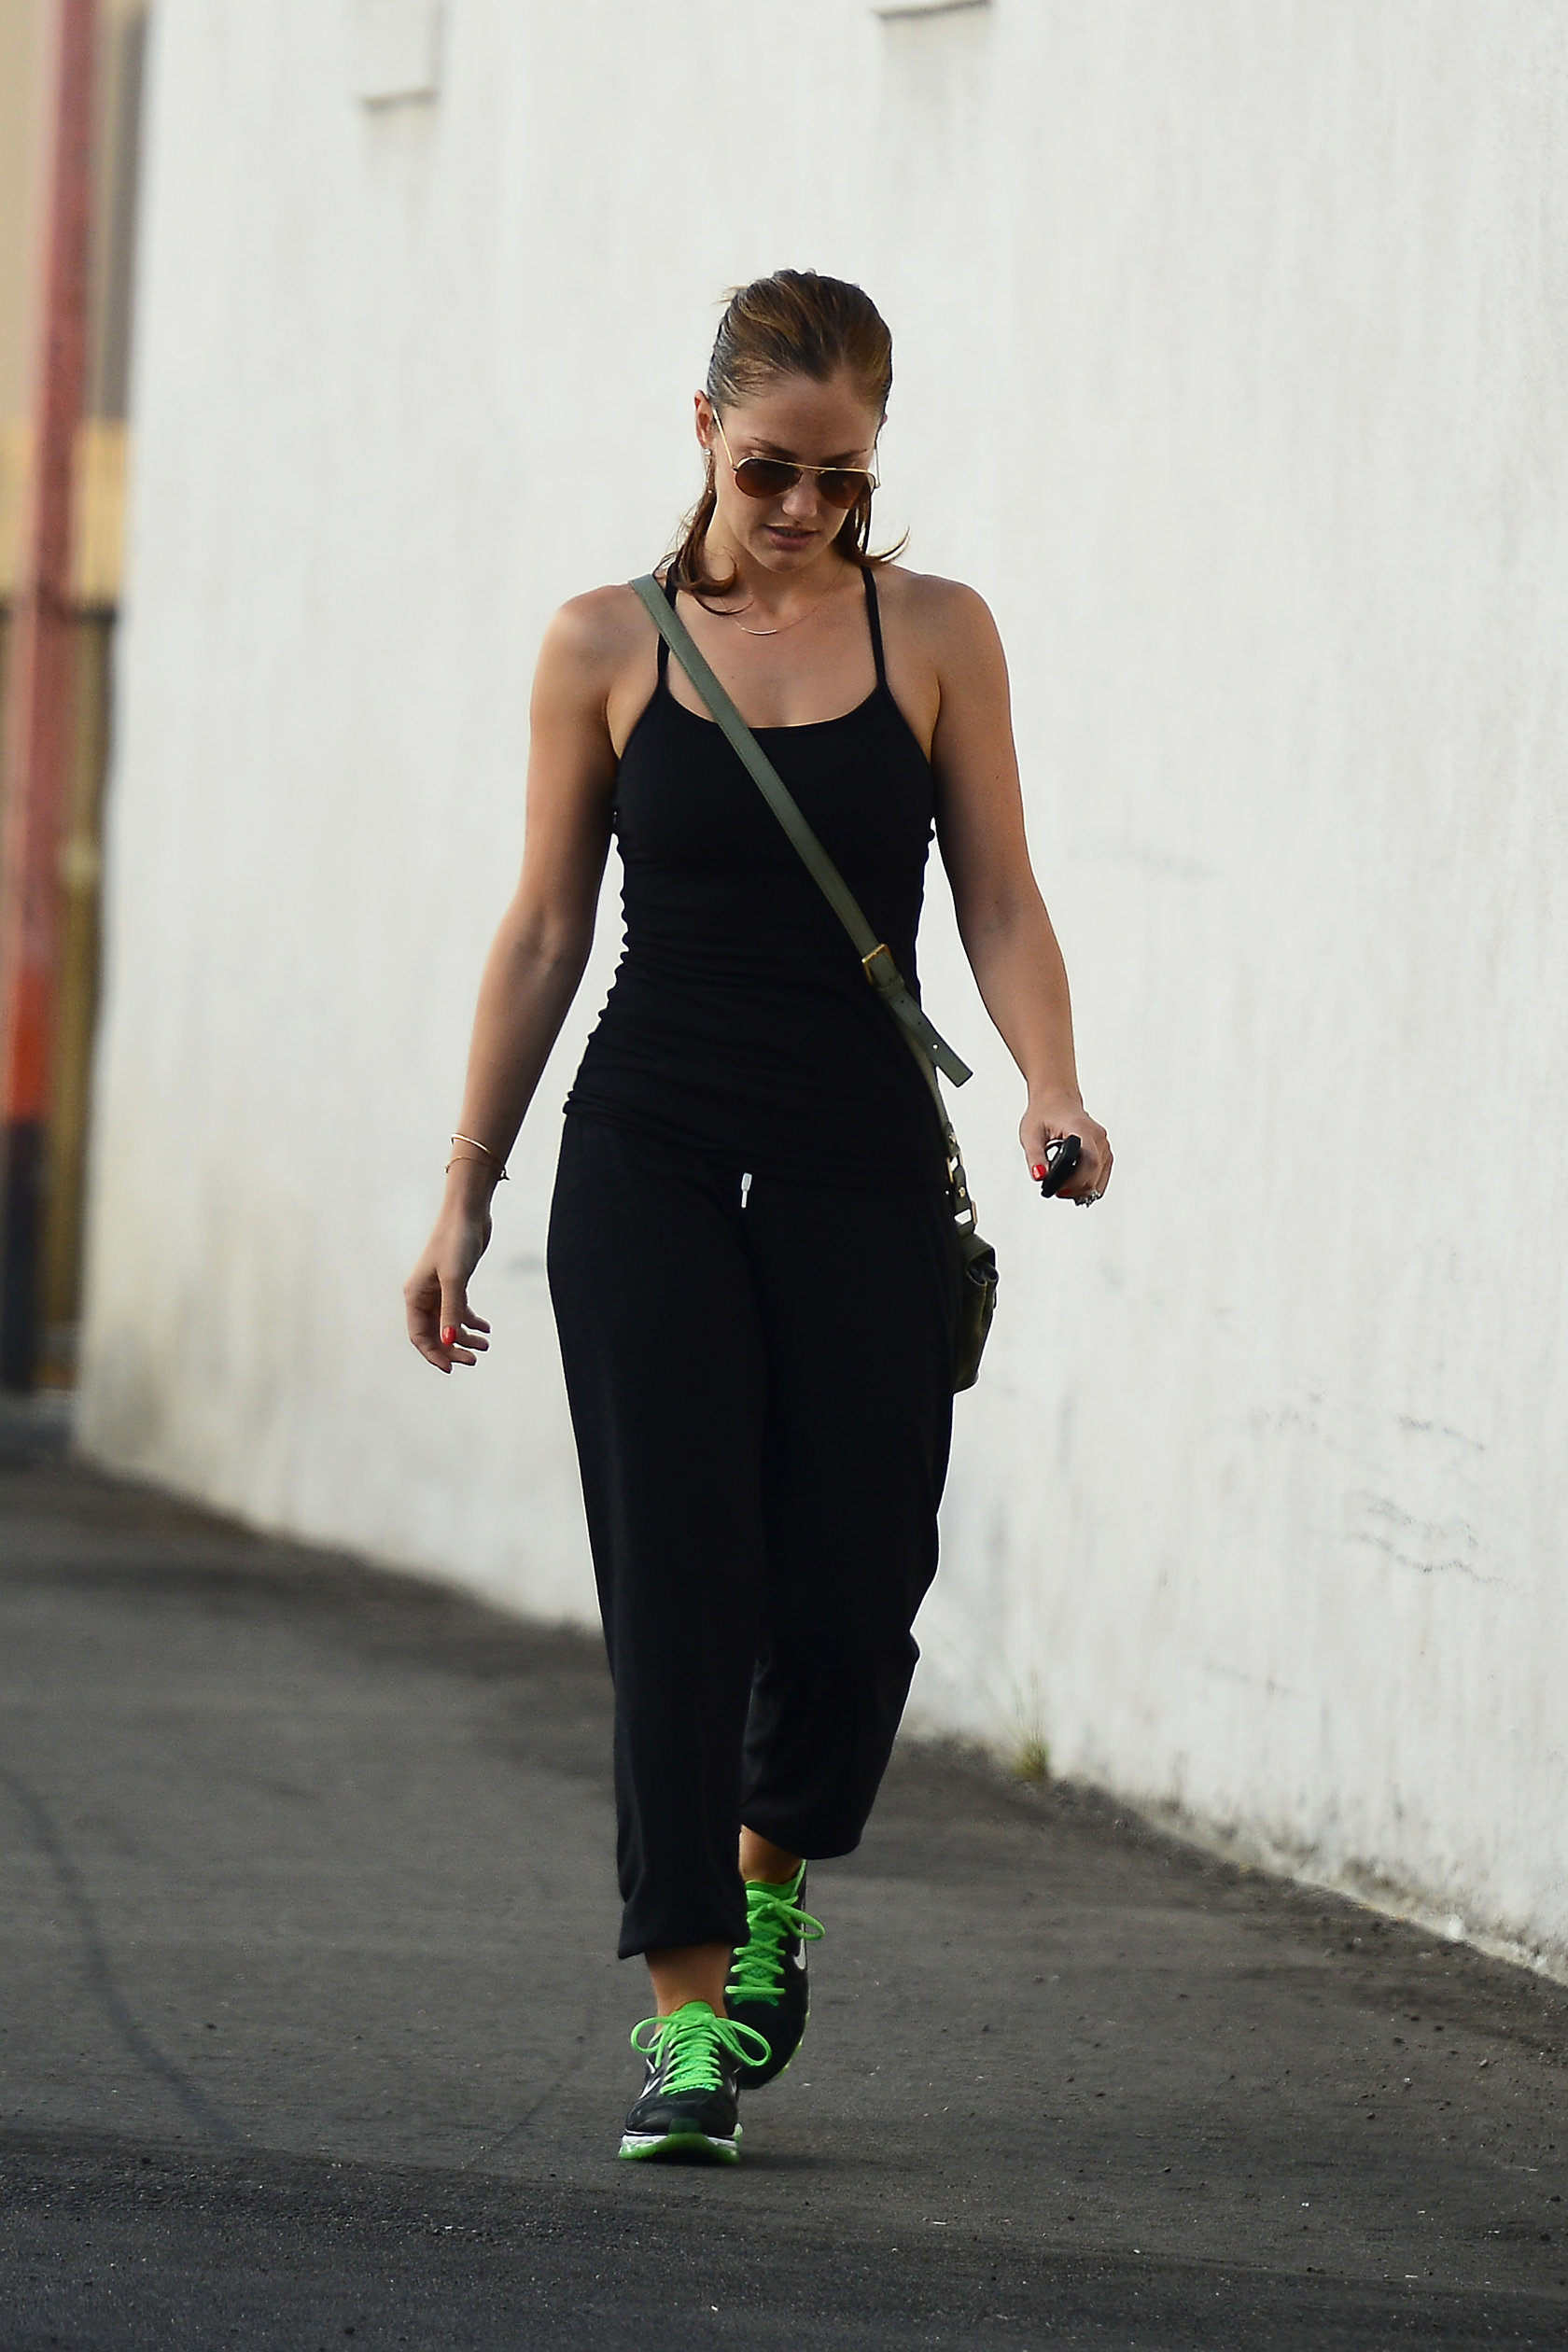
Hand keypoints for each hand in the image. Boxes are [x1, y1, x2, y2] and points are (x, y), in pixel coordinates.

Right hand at [404, 1210, 493, 1371]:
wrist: (468, 1213)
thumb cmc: (456, 1242)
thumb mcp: (454, 1280)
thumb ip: (451, 1311)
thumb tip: (448, 1342)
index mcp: (415, 1295)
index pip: (419, 1335)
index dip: (433, 1354)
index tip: (451, 1368)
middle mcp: (424, 1294)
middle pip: (434, 1332)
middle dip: (452, 1348)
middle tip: (474, 1359)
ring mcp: (439, 1289)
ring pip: (448, 1323)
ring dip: (464, 1337)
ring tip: (485, 1345)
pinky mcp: (455, 1282)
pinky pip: (459, 1310)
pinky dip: (471, 1321)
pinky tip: (486, 1328)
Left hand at [1021, 1095, 1111, 1204]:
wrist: (1056, 1099)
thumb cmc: (1044, 1114)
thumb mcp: (1031, 1135)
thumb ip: (1035, 1157)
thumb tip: (1039, 1176)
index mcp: (1082, 1129)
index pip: (1089, 1162)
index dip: (1075, 1182)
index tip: (1058, 1190)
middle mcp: (1099, 1137)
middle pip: (1095, 1174)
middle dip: (1074, 1189)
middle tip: (1054, 1190)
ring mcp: (1104, 1146)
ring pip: (1099, 1179)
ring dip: (1081, 1189)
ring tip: (1061, 1186)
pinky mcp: (1105, 1153)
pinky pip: (1100, 1178)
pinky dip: (1087, 1185)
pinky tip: (1071, 1185)